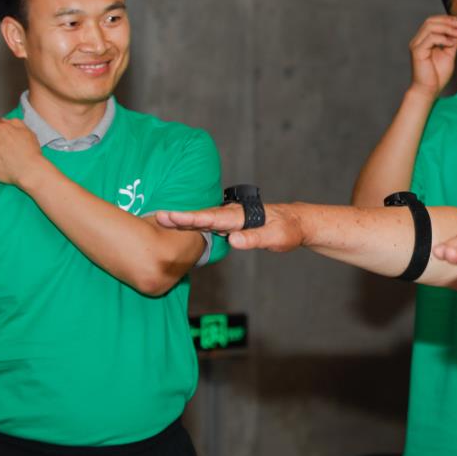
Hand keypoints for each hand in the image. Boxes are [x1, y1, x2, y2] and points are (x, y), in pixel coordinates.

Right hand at [154, 203, 302, 250]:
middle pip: (203, 216)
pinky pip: (209, 224)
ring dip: (184, 220)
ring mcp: (231, 219)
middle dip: (181, 217)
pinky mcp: (231, 224)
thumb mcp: (276, 238)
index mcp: (241, 216)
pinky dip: (194, 224)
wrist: (296, 222)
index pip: (213, 218)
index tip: (174, 217)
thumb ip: (254, 238)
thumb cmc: (288, 230)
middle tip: (159, 216)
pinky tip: (180, 225)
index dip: (192, 219)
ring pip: (204, 219)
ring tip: (162, 219)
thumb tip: (233, 240)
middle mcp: (233, 215)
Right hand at [408, 15, 456, 97]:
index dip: (446, 19)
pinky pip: (430, 38)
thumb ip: (452, 42)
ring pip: (429, 27)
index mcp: (424, 40)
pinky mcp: (417, 51)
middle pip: (430, 21)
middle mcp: (418, 40)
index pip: (432, 22)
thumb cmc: (437, 75)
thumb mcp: (448, 55)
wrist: (429, 90)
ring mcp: (416, 45)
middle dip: (446, 21)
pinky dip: (442, 38)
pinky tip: (451, 43)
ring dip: (446, 28)